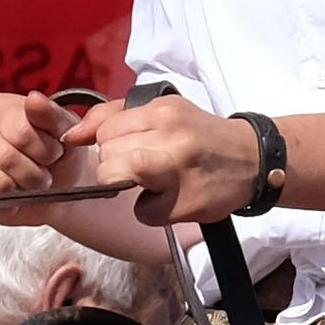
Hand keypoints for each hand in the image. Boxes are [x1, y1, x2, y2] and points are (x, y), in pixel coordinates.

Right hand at [0, 90, 79, 196]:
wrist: (62, 190)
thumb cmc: (61, 156)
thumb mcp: (67, 132)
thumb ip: (53, 114)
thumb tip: (34, 99)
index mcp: (2, 106)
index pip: (21, 131)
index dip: (45, 149)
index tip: (55, 150)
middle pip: (7, 156)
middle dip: (36, 171)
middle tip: (43, 169)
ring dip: (23, 184)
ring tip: (30, 181)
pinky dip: (6, 195)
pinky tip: (14, 190)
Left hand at [71, 90, 267, 229]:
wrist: (252, 159)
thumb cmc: (200, 136)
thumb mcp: (163, 112)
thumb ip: (114, 116)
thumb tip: (71, 137)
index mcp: (163, 112)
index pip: (106, 130)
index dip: (110, 144)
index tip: (130, 148)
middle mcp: (172, 137)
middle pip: (107, 156)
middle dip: (116, 166)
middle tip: (142, 167)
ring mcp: (181, 171)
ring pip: (117, 180)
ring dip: (126, 187)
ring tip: (150, 183)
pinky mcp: (189, 202)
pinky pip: (144, 212)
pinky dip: (151, 211)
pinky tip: (169, 201)